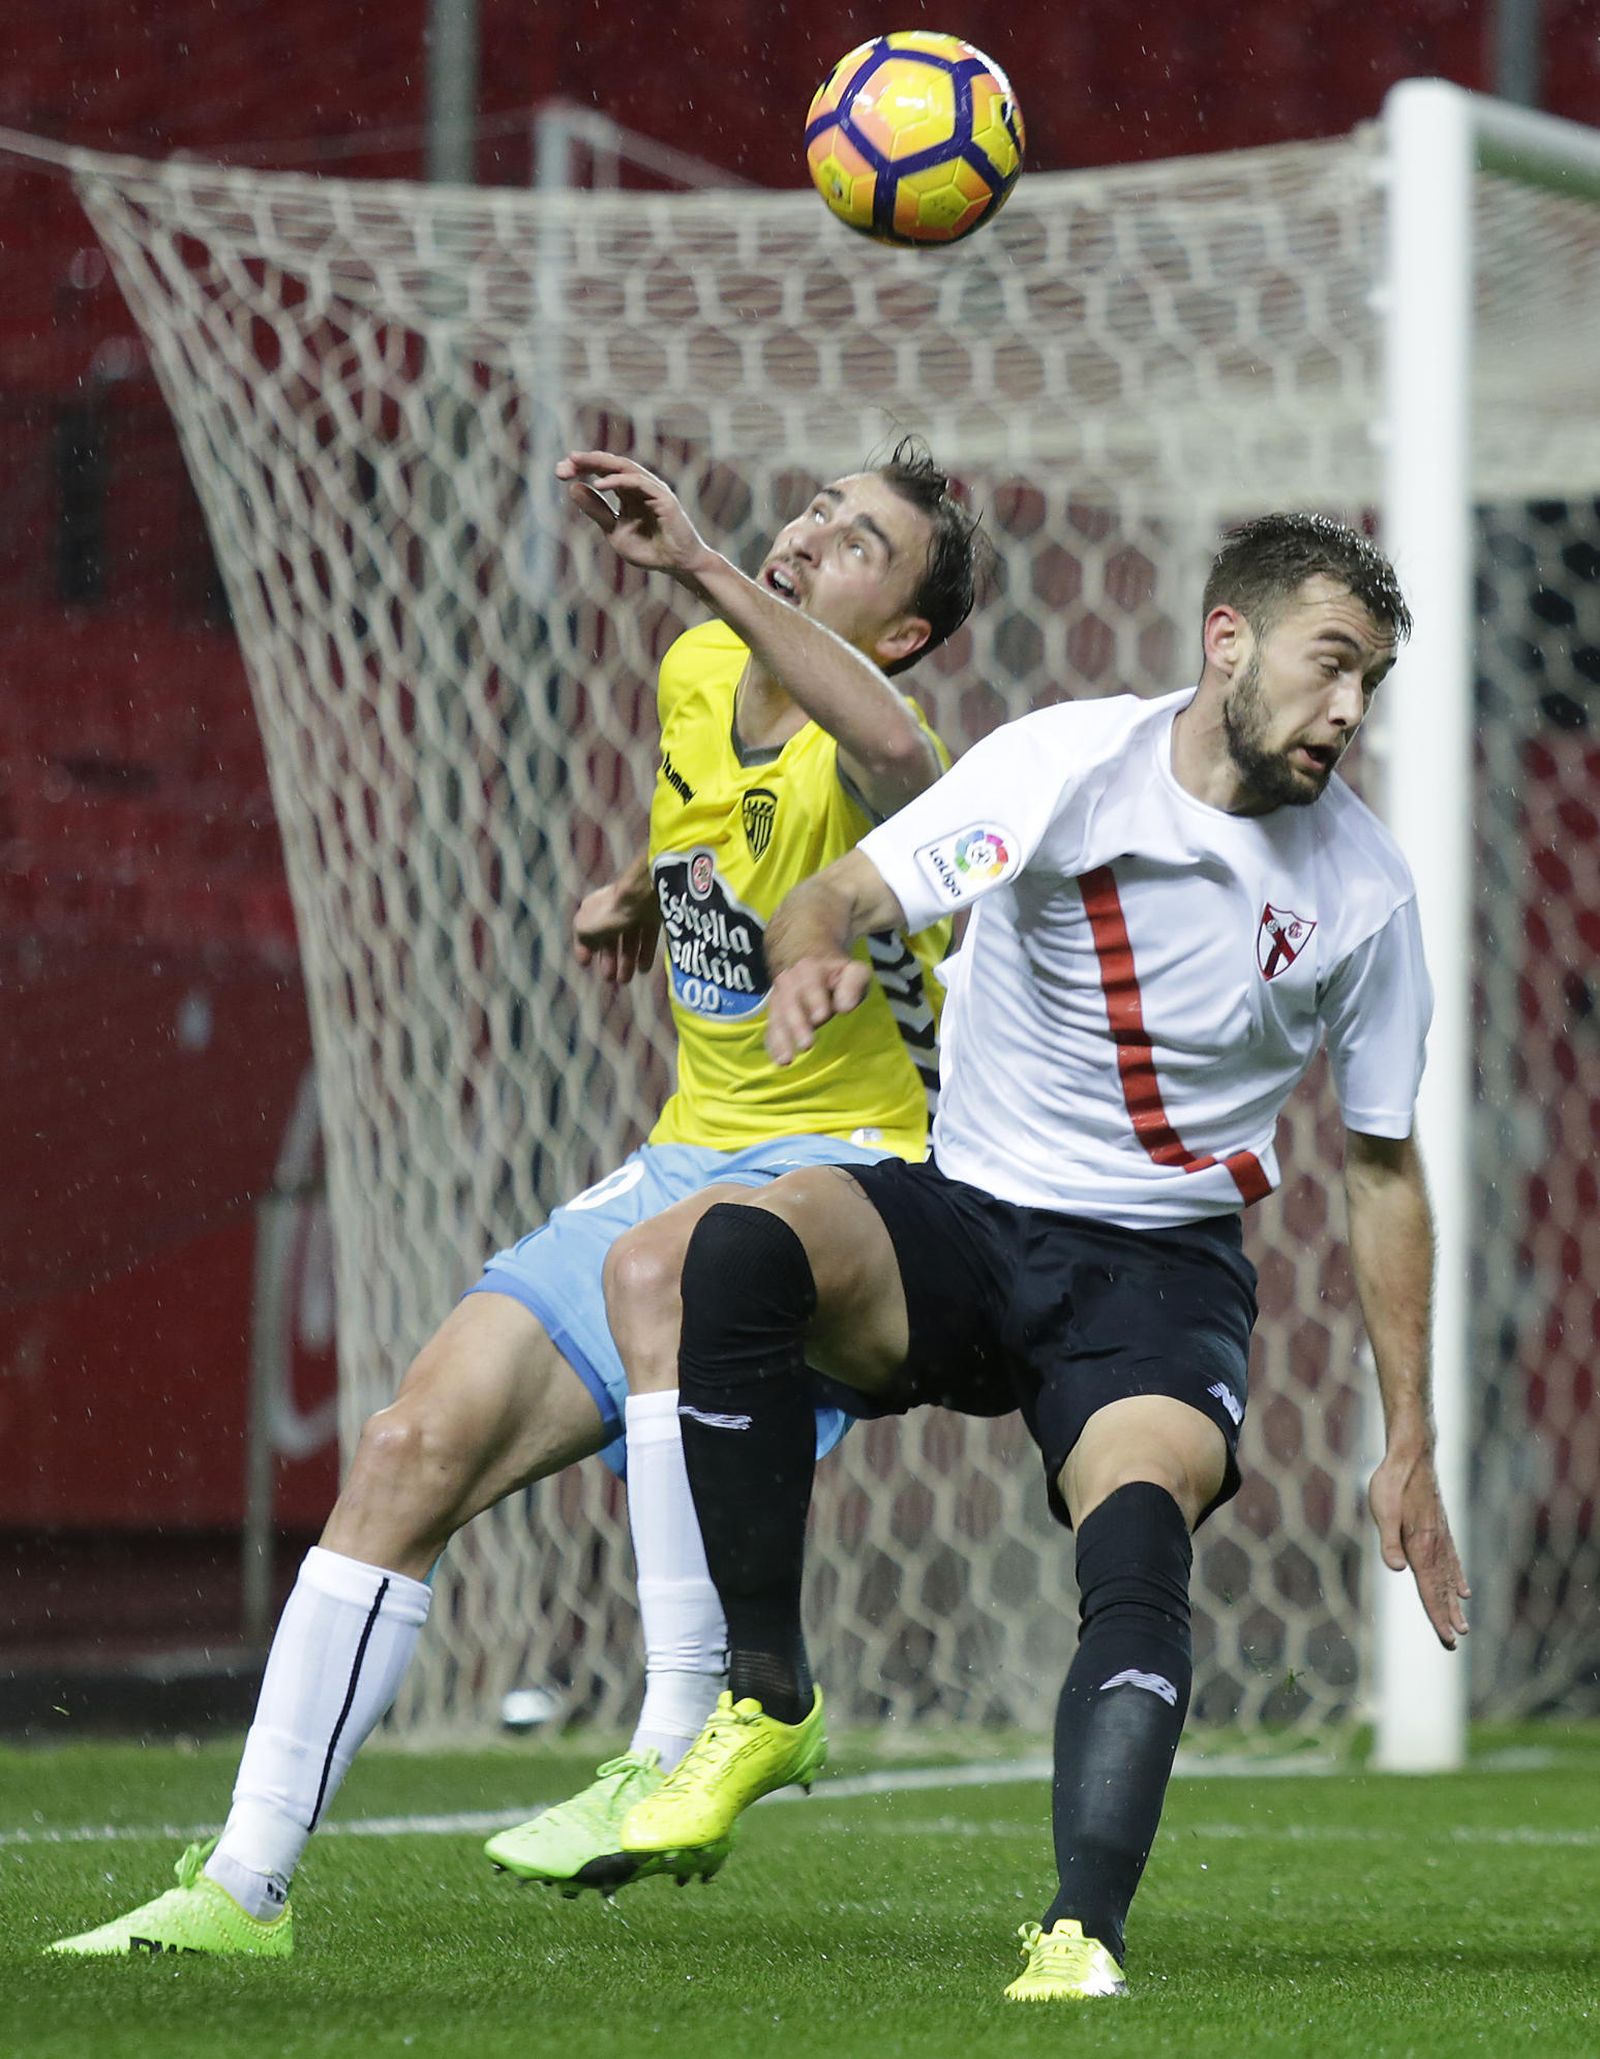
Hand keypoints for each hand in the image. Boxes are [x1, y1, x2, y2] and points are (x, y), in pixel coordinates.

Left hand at [557, 451, 712, 579]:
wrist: (676, 565)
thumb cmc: (648, 550)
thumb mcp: (614, 530)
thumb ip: (597, 510)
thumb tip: (572, 488)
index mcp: (627, 492)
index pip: (602, 472)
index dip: (582, 469)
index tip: (559, 472)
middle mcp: (640, 486)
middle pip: (611, 464)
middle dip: (587, 461)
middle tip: (564, 462)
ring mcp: (653, 489)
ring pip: (624, 467)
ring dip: (599, 463)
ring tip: (577, 462)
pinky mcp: (663, 497)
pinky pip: (639, 482)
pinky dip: (618, 481)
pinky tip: (600, 484)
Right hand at [573, 875, 660, 983]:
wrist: (642, 897)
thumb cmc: (609, 913)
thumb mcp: (586, 928)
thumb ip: (584, 940)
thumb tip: (587, 949)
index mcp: (593, 909)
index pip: (587, 931)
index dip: (586, 948)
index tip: (586, 965)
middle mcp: (612, 909)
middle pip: (610, 939)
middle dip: (609, 960)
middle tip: (610, 979)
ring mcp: (634, 913)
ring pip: (629, 941)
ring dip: (626, 962)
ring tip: (625, 980)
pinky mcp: (653, 917)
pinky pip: (647, 937)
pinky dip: (644, 954)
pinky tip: (643, 970)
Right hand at [765, 955, 871, 1065]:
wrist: (815, 970)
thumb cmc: (840, 977)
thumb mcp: (855, 972)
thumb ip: (854, 983)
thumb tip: (845, 1006)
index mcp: (810, 969)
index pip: (810, 983)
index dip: (815, 999)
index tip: (821, 1016)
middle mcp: (789, 982)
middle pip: (790, 1003)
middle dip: (797, 1024)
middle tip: (806, 1045)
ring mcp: (779, 999)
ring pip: (777, 1018)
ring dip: (781, 1039)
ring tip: (787, 1059)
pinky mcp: (775, 1016)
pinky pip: (771, 1030)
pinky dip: (774, 1046)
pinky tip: (780, 1061)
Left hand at [1368, 1444, 1470, 1648]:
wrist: (1412, 1456)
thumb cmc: (1392, 1482)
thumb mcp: (1383, 1509)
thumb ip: (1389, 1540)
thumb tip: (1397, 1568)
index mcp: (1420, 1546)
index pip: (1429, 1589)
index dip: (1437, 1616)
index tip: (1448, 1640)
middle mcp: (1434, 1546)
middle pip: (1442, 1590)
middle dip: (1447, 1617)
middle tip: (1454, 1644)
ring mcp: (1441, 1539)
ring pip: (1449, 1578)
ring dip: (1454, 1603)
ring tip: (1463, 1625)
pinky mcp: (1441, 1529)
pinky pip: (1452, 1561)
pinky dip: (1457, 1578)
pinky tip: (1464, 1590)